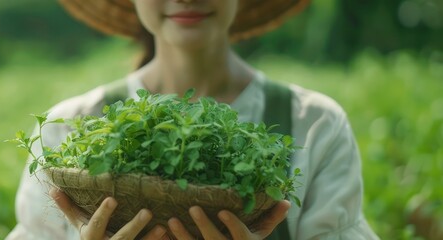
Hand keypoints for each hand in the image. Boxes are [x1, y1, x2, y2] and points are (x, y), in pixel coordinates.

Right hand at [50, 187, 169, 239]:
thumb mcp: (79, 226)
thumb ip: (68, 208)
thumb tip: (52, 188)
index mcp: (91, 237)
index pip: (97, 225)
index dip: (104, 213)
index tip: (113, 198)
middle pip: (121, 238)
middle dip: (134, 226)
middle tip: (147, 211)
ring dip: (150, 239)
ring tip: (163, 227)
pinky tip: (170, 236)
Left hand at [167, 200, 290, 239]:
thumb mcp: (259, 235)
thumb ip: (271, 219)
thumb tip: (286, 201)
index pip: (240, 236)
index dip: (232, 224)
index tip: (223, 212)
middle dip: (204, 225)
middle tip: (193, 208)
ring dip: (182, 235)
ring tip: (171, 220)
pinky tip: (161, 233)